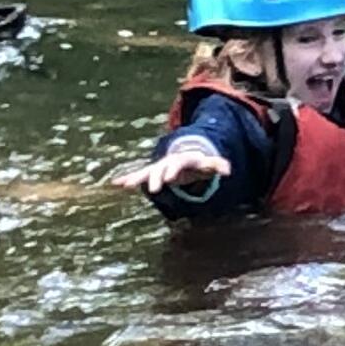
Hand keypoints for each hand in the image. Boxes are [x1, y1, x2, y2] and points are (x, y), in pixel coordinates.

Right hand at [110, 136, 227, 197]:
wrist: (186, 156)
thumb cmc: (198, 163)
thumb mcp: (208, 164)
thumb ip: (217, 165)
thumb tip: (227, 169)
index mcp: (181, 160)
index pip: (177, 164)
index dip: (173, 171)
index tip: (169, 179)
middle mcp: (167, 162)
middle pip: (160, 169)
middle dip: (156, 178)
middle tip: (153, 189)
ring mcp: (158, 167)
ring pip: (146, 172)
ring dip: (136, 178)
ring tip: (124, 185)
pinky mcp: (152, 173)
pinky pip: (139, 175)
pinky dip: (129, 178)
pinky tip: (116, 183)